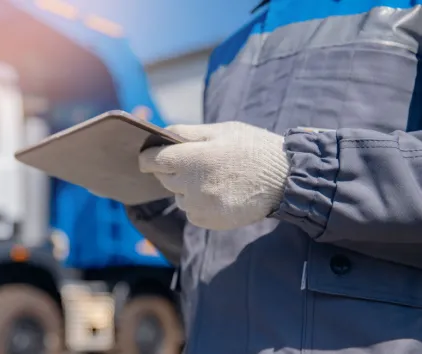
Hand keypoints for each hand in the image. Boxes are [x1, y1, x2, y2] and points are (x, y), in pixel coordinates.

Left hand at [139, 121, 288, 229]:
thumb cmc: (252, 149)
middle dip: (173, 169)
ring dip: (187, 188)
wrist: (285, 180)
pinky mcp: (207, 221)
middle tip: (198, 162)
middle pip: (164, 177)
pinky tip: (220, 193)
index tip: (150, 156)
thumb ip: (187, 132)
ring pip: (178, 195)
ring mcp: (198, 206)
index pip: (152, 160)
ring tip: (215, 178)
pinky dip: (199, 204)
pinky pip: (191, 212)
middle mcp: (191, 185)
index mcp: (192, 159)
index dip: (149, 156)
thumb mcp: (221, 131)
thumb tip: (160, 134)